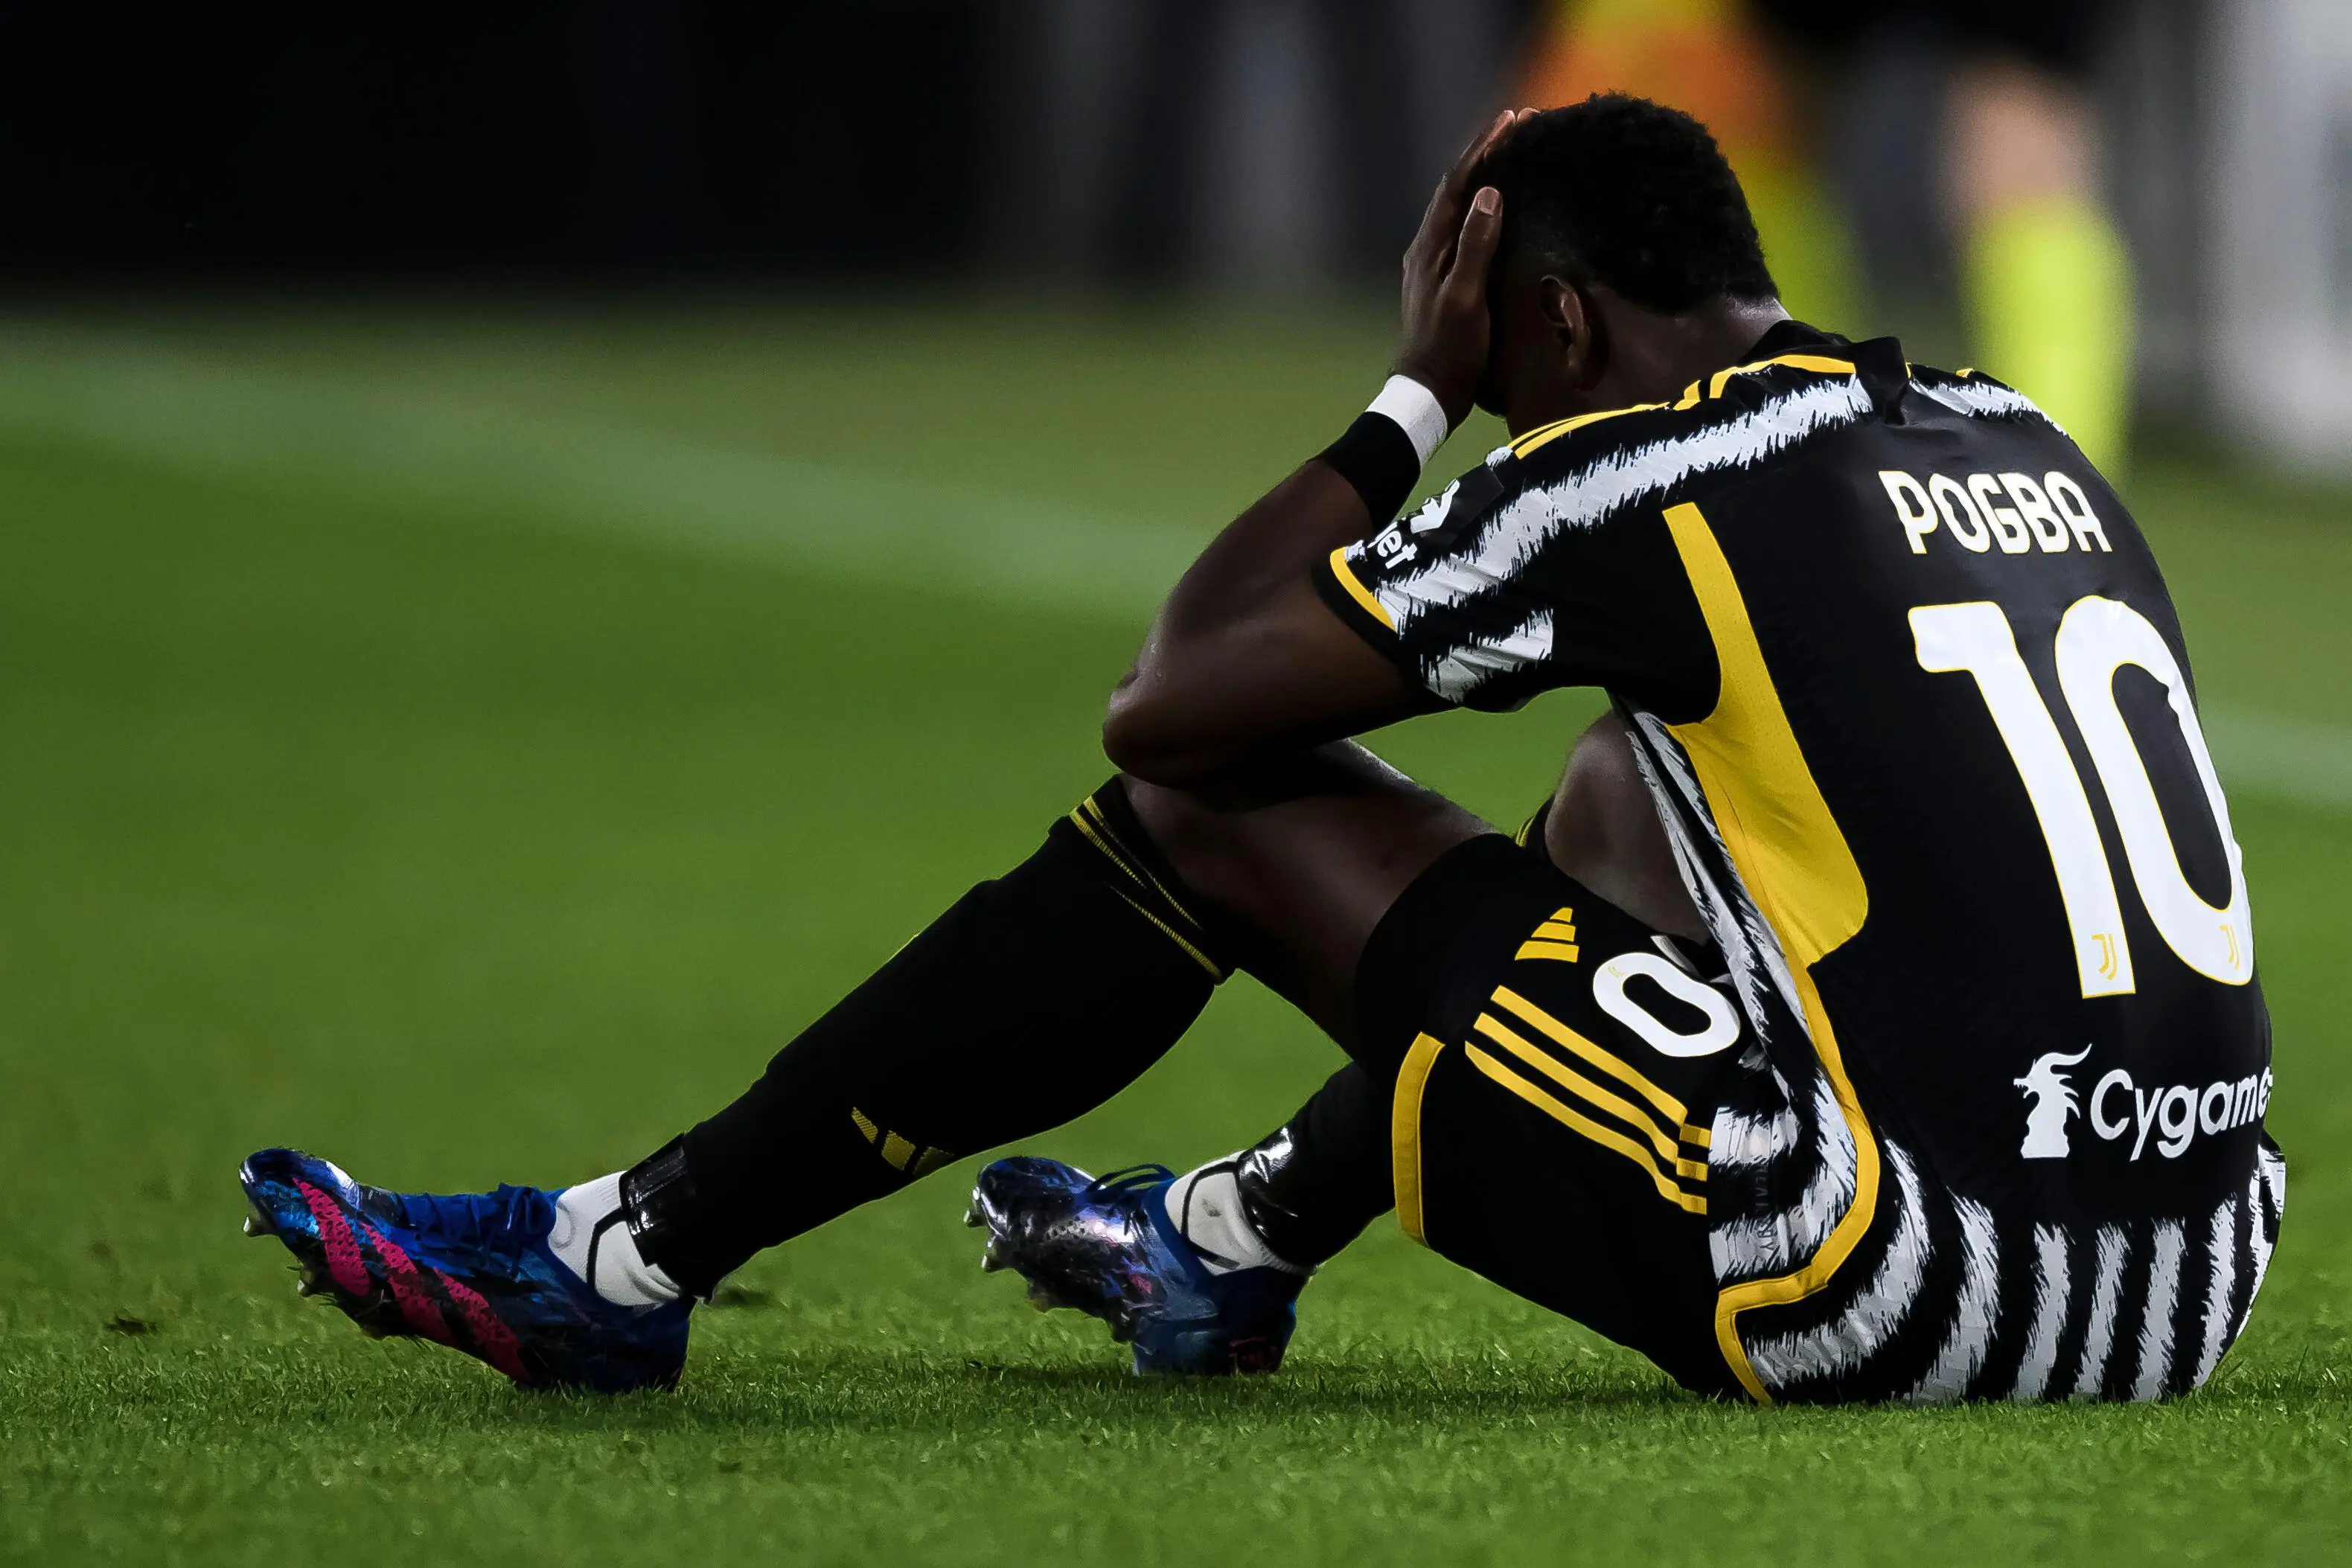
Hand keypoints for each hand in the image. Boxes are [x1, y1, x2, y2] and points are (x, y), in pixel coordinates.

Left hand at [1395, 110, 1523, 427]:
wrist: (1429, 392)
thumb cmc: (1450, 350)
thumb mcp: (1465, 297)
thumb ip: (1476, 246)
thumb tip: (1488, 194)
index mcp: (1431, 246)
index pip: (1459, 184)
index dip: (1485, 149)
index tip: (1513, 119)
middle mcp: (1428, 246)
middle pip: (1458, 187)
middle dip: (1486, 152)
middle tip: (1518, 121)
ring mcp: (1433, 261)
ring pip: (1459, 204)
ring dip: (1484, 174)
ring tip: (1511, 149)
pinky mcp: (1443, 276)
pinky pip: (1463, 226)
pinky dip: (1482, 204)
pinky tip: (1497, 203)